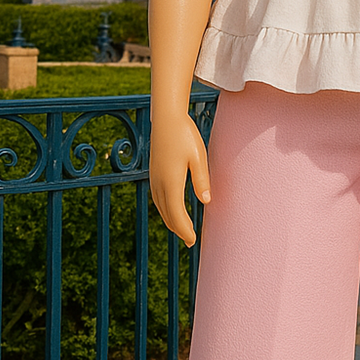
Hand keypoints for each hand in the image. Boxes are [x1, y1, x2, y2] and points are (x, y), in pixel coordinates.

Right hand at [150, 112, 210, 246]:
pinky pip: (158, 198)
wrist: (166, 118)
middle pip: (168, 214)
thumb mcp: (199, 157)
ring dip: (171, 220)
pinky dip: (165, 209)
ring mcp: (154, 178)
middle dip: (178, 229)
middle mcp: (159, 183)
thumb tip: (206, 202)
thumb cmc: (185, 135)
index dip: (184, 230)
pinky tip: (170, 209)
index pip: (177, 214)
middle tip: (190, 241)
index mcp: (171, 182)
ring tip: (181, 229)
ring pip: (161, 207)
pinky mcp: (153, 172)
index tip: (192, 241)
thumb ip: (201, 180)